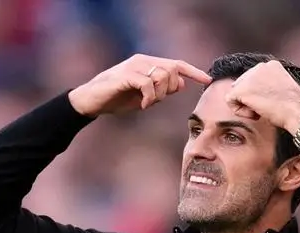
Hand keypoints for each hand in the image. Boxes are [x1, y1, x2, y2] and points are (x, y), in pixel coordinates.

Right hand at [69, 54, 210, 116]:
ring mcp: (134, 66)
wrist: (91, 100)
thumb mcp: (144, 97)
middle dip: (170, 89)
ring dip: (159, 95)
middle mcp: (143, 60)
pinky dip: (149, 97)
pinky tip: (142, 105)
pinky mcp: (125, 74)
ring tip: (147, 103)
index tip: (207, 80)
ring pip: (162, 76)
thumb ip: (161, 90)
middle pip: (172, 71)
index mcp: (149, 64)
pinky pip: (148, 84)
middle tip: (155, 101)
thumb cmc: (117, 99)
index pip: (176, 64)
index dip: (193, 72)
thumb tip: (181, 85)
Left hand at [223, 60, 299, 133]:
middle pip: (242, 84)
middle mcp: (259, 67)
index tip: (270, 103)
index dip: (258, 94)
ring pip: (236, 93)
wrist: (297, 111)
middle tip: (265, 108)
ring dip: (246, 106)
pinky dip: (240, 111)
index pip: (252, 79)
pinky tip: (255, 114)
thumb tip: (256, 95)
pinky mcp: (242, 89)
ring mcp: (250, 77)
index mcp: (270, 65)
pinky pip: (230, 101)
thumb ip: (268, 86)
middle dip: (250, 99)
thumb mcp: (282, 89)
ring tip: (260, 111)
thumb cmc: (294, 106)